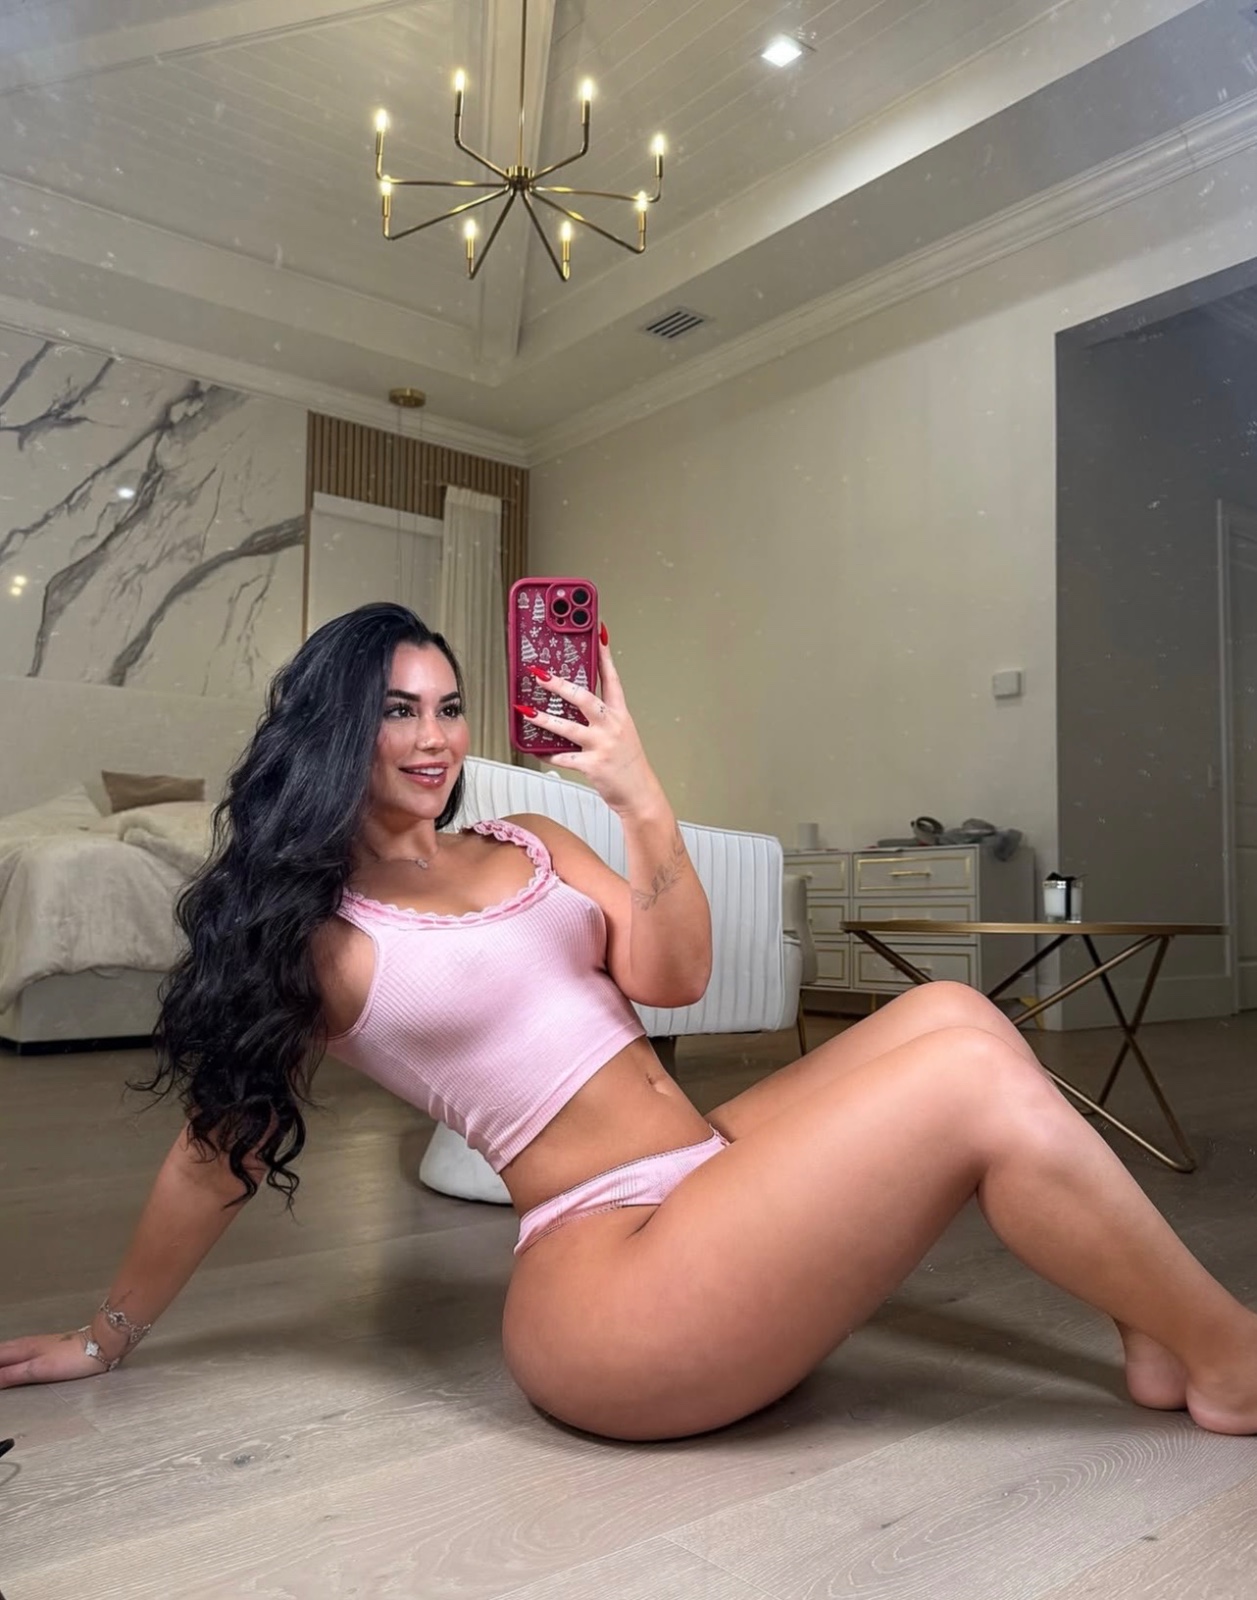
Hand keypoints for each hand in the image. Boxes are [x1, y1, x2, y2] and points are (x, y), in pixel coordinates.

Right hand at [0, 1328, 112, 1386]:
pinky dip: (8, 1354)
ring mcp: (37, 1343)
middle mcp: (26, 1343)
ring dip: (0, 1356)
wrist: (99, 1346)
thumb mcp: (38, 1369)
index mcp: (22, 1349)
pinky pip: (19, 1349)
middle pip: (1, 1351)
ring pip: (9, 1348)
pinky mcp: (46, 1346)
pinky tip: (11, 1358)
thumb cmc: (71, 1358)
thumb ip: (13, 1373)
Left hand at [520, 634, 660, 814]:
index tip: (597, 634)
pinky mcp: (592, 765)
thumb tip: (575, 702)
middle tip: (540, 674)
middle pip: (584, 698)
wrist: (640, 794)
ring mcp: (602, 745)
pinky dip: (546, 754)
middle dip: (559, 685)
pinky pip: (563, 758)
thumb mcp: (621, 733)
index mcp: (620, 715)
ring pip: (567, 728)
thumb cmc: (628, 764)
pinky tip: (534, 749)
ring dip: (543, 719)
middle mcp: (612, 726)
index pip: (612, 678)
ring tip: (526, 710)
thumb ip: (602, 717)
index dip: (604, 656)